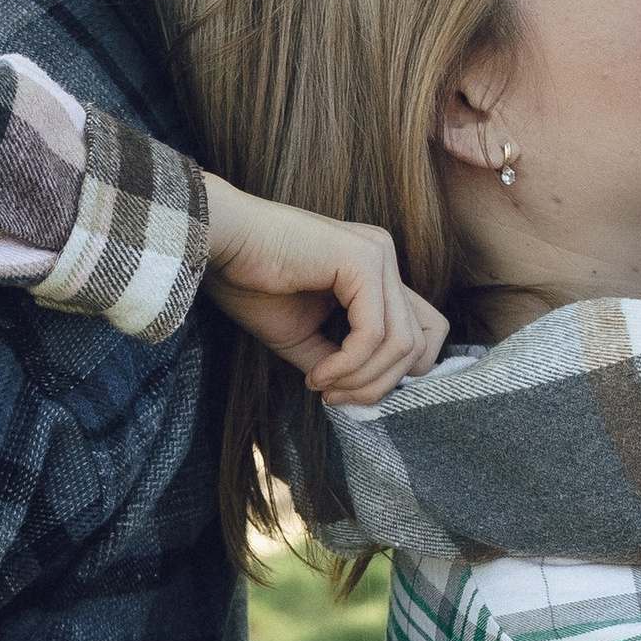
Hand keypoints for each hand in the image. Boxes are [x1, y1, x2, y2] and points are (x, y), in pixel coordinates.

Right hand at [200, 177, 447, 402]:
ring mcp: (378, 255)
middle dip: (380, 384)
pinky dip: (348, 364)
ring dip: (362, 379)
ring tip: (323, 385)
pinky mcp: (364, 260)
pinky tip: (317, 374)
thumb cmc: (249, 283)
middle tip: (335, 397)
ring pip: (402, 344)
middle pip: (421, 344)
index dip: (393, 374)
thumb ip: (340, 362)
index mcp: (374, 273)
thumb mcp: (302, 337)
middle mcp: (383, 259)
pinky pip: (374, 333)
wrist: (218, 243)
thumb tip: (361, 396)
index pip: (422, 333)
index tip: (343, 392)